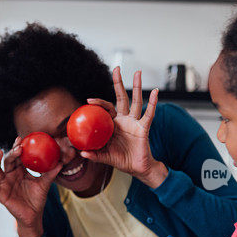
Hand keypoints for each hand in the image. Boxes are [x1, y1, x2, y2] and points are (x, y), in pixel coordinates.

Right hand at [0, 137, 61, 236]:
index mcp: (20, 171)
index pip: (17, 156)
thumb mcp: (45, 184)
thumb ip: (51, 173)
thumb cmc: (37, 199)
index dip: (17, 147)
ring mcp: (4, 184)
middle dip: (11, 152)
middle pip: (7, 161)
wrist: (34, 216)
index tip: (21, 139)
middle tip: (18, 147)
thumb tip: (62, 162)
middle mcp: (10, 175)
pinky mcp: (0, 194)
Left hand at [83, 67, 167, 187]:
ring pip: (136, 101)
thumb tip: (81, 153)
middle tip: (117, 68)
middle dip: (118, 83)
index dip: (98, 103)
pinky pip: (149, 114)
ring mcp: (134, 122)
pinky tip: (155, 92)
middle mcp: (124, 119)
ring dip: (137, 87)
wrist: (137, 168)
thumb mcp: (105, 157)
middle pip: (121, 97)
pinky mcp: (144, 127)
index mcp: (113, 124)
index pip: (105, 108)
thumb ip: (94, 154)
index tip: (89, 100)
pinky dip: (153, 103)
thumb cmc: (121, 160)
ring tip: (138, 72)